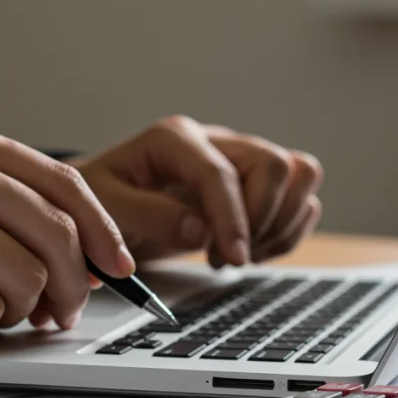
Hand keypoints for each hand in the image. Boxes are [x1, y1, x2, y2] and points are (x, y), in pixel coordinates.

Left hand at [74, 116, 322, 266]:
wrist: (100, 204)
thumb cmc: (98, 201)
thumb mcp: (104, 207)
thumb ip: (148, 215)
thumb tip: (201, 229)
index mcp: (173, 138)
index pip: (220, 171)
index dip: (232, 218)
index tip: (231, 260)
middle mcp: (214, 140)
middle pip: (275, 164)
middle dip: (262, 219)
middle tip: (228, 258)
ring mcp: (239, 159)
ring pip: (299, 173)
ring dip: (281, 223)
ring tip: (239, 255)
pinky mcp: (254, 182)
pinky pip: (300, 196)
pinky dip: (286, 230)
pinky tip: (250, 252)